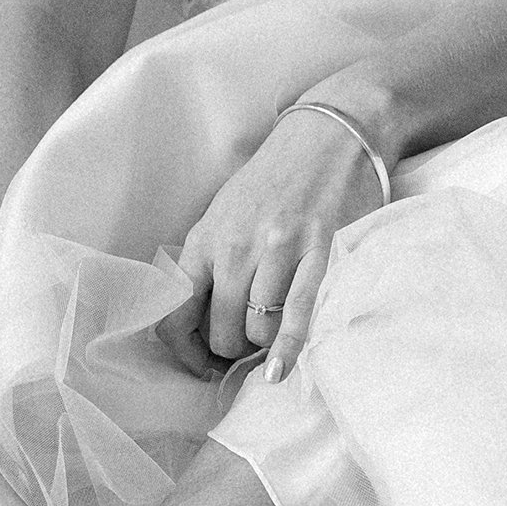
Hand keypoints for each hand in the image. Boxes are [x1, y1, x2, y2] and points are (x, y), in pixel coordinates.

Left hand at [155, 104, 387, 383]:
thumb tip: (200, 321)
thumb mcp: (227, 214)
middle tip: (246, 349)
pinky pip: (296, 315)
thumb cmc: (276, 180)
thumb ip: (211, 262)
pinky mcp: (318, 253)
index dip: (184, 349)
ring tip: (271, 339)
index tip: (199, 361)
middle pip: (220, 331)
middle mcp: (236, 245)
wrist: (330, 134)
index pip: (176, 311)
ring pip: (257, 330)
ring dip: (263, 346)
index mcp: (206, 237)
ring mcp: (278, 249)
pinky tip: (279, 372)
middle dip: (231, 351)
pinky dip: (285, 350)